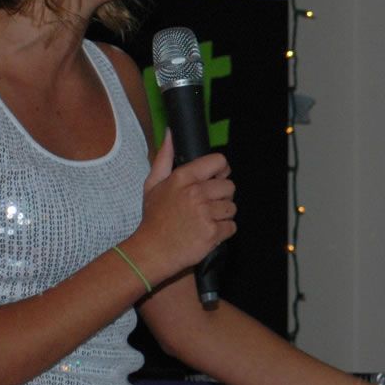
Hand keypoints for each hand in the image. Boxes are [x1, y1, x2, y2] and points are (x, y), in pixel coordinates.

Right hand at [131, 130, 236, 283]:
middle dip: (222, 196)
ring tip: (205, 220)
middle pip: (230, 186)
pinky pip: (232, 226)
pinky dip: (223, 231)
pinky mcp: (213, 232)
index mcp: (183, 177)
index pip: (219, 162)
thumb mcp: (153, 184)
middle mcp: (196, 193)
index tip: (215, 180)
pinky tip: (208, 232)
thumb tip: (170, 133)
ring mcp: (206, 213)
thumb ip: (164, 158)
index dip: (221, 171)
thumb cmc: (154, 218)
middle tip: (208, 206)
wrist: (152, 250)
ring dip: (223, 215)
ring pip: (232, 208)